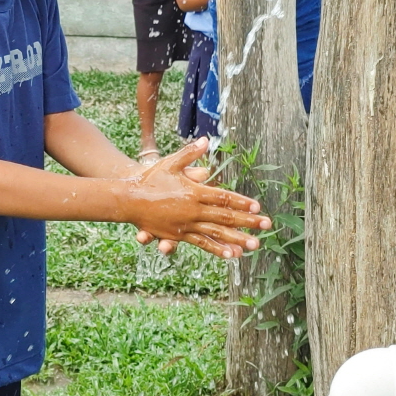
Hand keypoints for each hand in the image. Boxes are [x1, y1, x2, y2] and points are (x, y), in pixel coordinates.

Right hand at [122, 138, 270, 258]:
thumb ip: (190, 153)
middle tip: (267, 225)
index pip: (223, 198)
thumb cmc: (151, 179)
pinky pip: (202, 243)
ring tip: (255, 245)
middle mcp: (193, 209)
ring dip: (238, 239)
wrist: (128, 199)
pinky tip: (231, 255)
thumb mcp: (170, 163)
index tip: (258, 207)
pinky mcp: (179, 235)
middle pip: (225, 217)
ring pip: (217, 233)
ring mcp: (186, 224)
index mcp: (194, 191)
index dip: (241, 202)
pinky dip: (217, 249)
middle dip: (248, 222)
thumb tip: (205, 140)